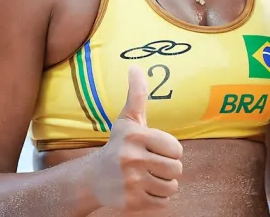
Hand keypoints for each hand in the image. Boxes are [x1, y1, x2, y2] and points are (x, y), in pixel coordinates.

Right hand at [91, 66, 183, 211]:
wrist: (92, 178)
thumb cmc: (118, 145)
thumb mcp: (128, 120)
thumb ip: (137, 94)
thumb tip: (135, 67)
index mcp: (136, 136)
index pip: (177, 149)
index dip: (170, 151)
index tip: (155, 150)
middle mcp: (131, 159)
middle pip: (176, 170)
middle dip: (169, 169)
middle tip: (152, 165)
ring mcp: (130, 183)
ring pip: (171, 187)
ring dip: (164, 184)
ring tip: (147, 178)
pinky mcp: (130, 203)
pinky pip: (163, 203)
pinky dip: (157, 199)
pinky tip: (142, 190)